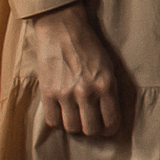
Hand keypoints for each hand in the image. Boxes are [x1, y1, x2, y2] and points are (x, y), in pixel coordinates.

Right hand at [29, 0, 126, 136]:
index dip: (110, 128)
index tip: (107, 127)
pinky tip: (61, 112)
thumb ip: (109, 91)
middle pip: (91, 129)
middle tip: (90, 123)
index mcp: (106, 85)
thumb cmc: (89, 47)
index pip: (111, 121)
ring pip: (72, 128)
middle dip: (92, 129)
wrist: (63, 30)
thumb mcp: (108, 67)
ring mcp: (65, 94)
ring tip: (75, 117)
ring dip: (74, 126)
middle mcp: (87, 92)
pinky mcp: (47, 93)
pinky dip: (58, 120)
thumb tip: (108, 115)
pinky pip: (52, 121)